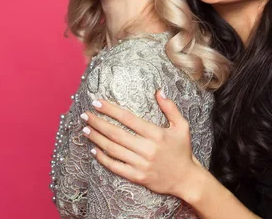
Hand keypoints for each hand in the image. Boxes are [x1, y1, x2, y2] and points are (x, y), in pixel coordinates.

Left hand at [81, 90, 201, 198]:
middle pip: (116, 134)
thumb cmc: (183, 150)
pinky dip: (103, 158)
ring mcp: (141, 164)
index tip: (97, 102)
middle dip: (98, 123)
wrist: (186, 179)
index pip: (128, 119)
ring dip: (97, 138)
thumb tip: (159, 91)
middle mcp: (147, 149)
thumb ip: (170, 108)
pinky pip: (115, 167)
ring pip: (113, 149)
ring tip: (85, 129)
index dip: (111, 110)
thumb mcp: (182, 126)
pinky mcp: (137, 177)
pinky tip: (93, 150)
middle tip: (85, 114)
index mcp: (156, 134)